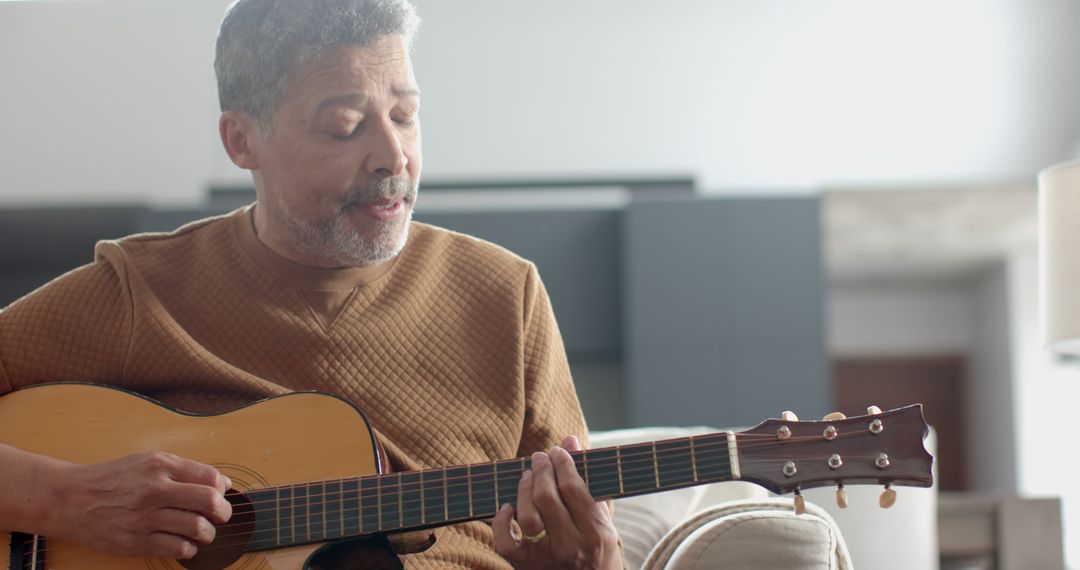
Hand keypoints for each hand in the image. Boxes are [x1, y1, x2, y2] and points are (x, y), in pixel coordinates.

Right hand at [53, 452, 232, 558]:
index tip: (219, 495)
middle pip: (210, 501)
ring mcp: (145, 517)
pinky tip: (183, 542)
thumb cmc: (114, 479)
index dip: (222, 488)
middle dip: (223, 512)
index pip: (210, 477)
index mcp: (161, 466)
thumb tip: (222, 483)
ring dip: (208, 533)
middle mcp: (155, 490)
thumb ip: (185, 469)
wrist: (72, 499)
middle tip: (221, 516)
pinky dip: (189, 548)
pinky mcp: (136, 541)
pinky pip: (178, 548)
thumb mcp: (148, 462)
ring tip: (203, 531)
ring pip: (198, 528)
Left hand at [493, 436, 622, 569]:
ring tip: (528, 476)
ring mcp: (547, 558)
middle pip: (547, 498)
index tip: (557, 451)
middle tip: (539, 457)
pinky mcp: (526, 566)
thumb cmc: (598, 547)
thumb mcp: (602, 516)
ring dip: (524, 490)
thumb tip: (570, 440)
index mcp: (595, 532)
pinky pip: (506, 543)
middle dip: (541, 470)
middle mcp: (571, 546)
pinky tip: (507, 508)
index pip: (573, 488)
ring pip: (527, 517)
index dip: (562, 463)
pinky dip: (501, 522)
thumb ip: (588, 478)